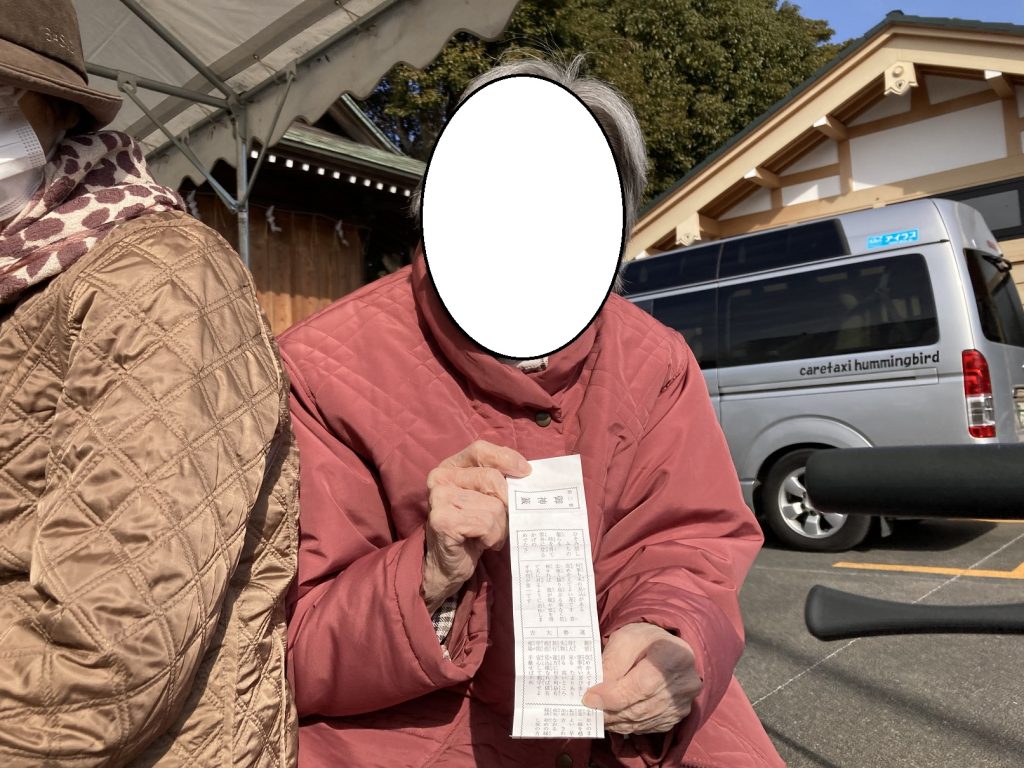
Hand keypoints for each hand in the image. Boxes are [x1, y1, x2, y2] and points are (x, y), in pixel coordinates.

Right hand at [422, 440, 530, 612]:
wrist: (448, 566)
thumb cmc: (471, 529)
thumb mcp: (485, 499)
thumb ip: (498, 481)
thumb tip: (527, 474)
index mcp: (451, 467)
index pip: (480, 450)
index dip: (505, 458)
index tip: (525, 472)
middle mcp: (440, 478)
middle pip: (492, 479)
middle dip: (506, 504)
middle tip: (502, 521)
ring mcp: (439, 498)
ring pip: (493, 505)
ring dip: (499, 526)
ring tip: (488, 535)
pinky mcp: (442, 520)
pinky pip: (486, 523)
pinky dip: (492, 537)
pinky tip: (481, 543)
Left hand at [582, 622, 701, 734]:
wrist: (668, 648)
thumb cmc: (645, 640)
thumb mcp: (625, 639)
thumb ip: (611, 663)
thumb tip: (596, 694)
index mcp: (673, 656)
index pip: (640, 686)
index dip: (612, 696)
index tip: (588, 699)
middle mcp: (684, 684)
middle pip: (639, 707)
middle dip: (609, 711)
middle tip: (587, 710)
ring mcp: (683, 703)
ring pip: (642, 720)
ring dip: (615, 720)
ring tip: (597, 713)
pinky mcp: (678, 716)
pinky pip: (648, 727)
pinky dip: (627, 724)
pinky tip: (614, 716)